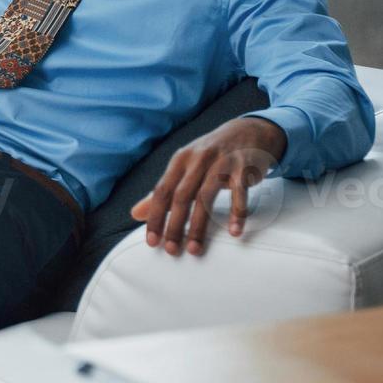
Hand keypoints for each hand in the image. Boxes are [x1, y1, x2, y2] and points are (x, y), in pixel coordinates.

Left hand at [129, 117, 285, 255]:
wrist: (247, 132)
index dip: (155, 217)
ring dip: (199, 225)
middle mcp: (198, 160)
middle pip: (181, 196)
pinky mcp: (243, 168)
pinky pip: (239, 193)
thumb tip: (135, 214)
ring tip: (195, 248)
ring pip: (206, 197)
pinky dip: (237, 213)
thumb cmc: (211, 156)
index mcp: (180, 160)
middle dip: (174, 226)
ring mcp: (221, 162)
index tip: (152, 242)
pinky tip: (234, 232)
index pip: (162, 192)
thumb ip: (162, 192)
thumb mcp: (184, 168)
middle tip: (172, 250)